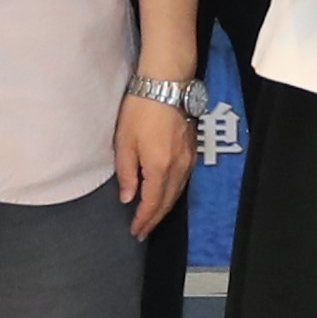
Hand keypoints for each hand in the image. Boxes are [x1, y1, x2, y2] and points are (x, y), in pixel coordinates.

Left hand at [116, 89, 198, 237]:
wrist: (167, 85)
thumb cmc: (141, 110)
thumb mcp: (124, 142)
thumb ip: (126, 173)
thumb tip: (128, 197)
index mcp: (159, 167)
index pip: (152, 202)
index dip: (144, 219)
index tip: (135, 232)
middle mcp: (178, 167)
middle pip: (168, 201)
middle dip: (155, 218)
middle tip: (143, 231)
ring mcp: (188, 159)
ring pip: (178, 192)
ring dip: (165, 207)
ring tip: (153, 217)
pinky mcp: (192, 150)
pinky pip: (184, 180)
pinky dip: (173, 193)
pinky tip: (166, 194)